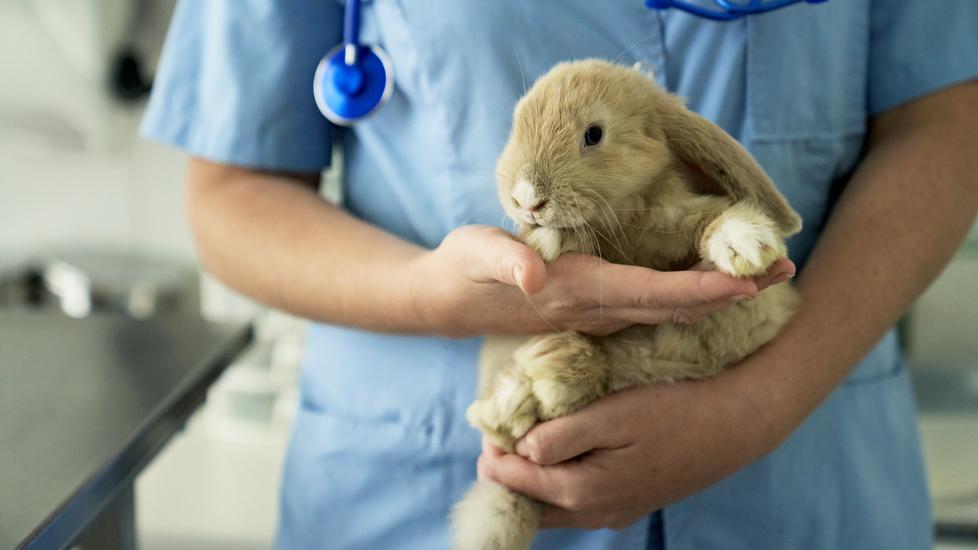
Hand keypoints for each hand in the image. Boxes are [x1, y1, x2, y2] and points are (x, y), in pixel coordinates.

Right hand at [411, 225, 794, 336]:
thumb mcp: (476, 254)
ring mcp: (600, 312)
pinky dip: (694, 293)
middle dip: (733, 292)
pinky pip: (656, 304)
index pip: (653, 294)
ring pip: (672, 307)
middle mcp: (599, 308)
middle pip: (678, 305)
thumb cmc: (465, 270)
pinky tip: (716, 281)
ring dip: (721, 293)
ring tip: (768, 274)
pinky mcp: (597, 306)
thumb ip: (505, 260)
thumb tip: (534, 273)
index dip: (702, 291)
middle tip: (787, 270)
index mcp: (580, 292)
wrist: (450, 301)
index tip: (747, 283)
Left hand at [478, 370, 783, 529]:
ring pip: (551, 508)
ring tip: (527, 440)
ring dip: (531, 478)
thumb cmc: (673, 409)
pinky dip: (557, 485)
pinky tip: (562, 454)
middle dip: (507, 469)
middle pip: (527, 503)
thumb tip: (520, 448)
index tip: (488, 420)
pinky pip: (577, 504)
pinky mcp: (628, 504)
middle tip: (501, 432)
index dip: (493, 449)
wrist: (734, 424)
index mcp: (583, 490)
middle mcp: (594, 512)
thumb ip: (562, 435)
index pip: (513, 479)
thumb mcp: (613, 413)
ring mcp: (613, 513)